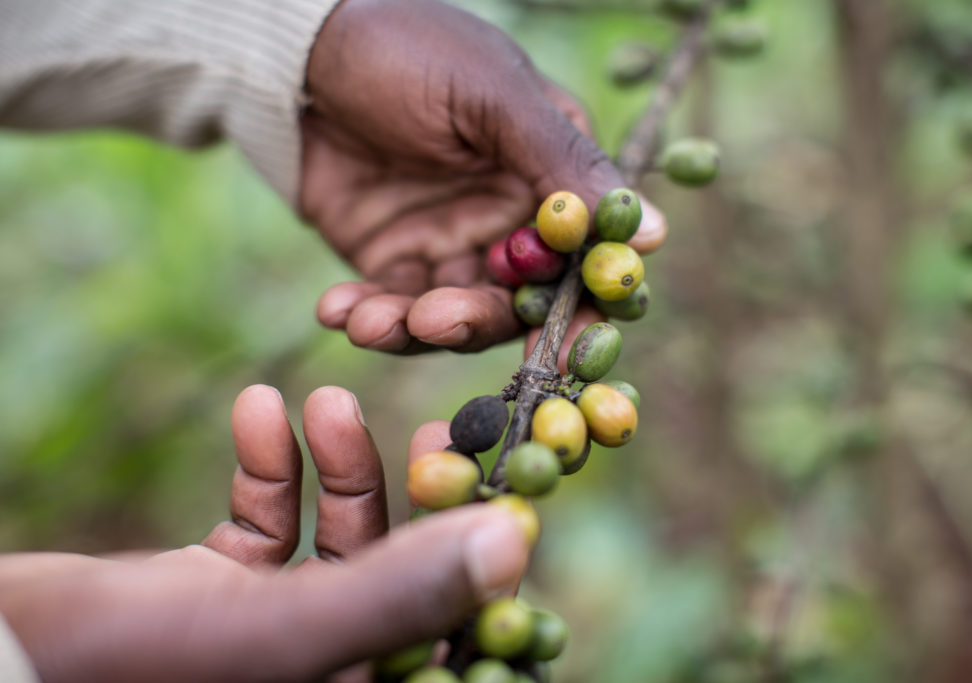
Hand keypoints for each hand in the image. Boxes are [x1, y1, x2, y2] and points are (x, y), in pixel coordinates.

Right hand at [0, 386, 527, 682]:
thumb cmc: (127, 665)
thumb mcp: (280, 632)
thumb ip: (399, 594)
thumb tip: (512, 545)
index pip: (450, 635)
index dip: (478, 563)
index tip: (499, 481)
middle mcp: (319, 668)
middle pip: (398, 575)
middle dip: (403, 493)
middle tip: (430, 426)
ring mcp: (268, 629)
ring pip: (335, 537)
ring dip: (332, 464)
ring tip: (320, 398)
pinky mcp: (217, 590)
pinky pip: (265, 522)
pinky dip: (266, 467)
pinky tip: (255, 408)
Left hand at [302, 0, 665, 353]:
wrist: (301, 50)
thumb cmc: (408, 52)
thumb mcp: (492, 97)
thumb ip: (562, 164)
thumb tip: (654, 234)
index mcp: (551, 177)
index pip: (584, 261)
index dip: (579, 312)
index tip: (558, 354)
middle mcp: (510, 220)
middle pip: (516, 305)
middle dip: (474, 322)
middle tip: (433, 320)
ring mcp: (452, 243)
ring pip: (453, 317)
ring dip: (413, 328)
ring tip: (368, 319)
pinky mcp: (395, 260)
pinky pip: (393, 309)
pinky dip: (368, 318)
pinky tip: (336, 308)